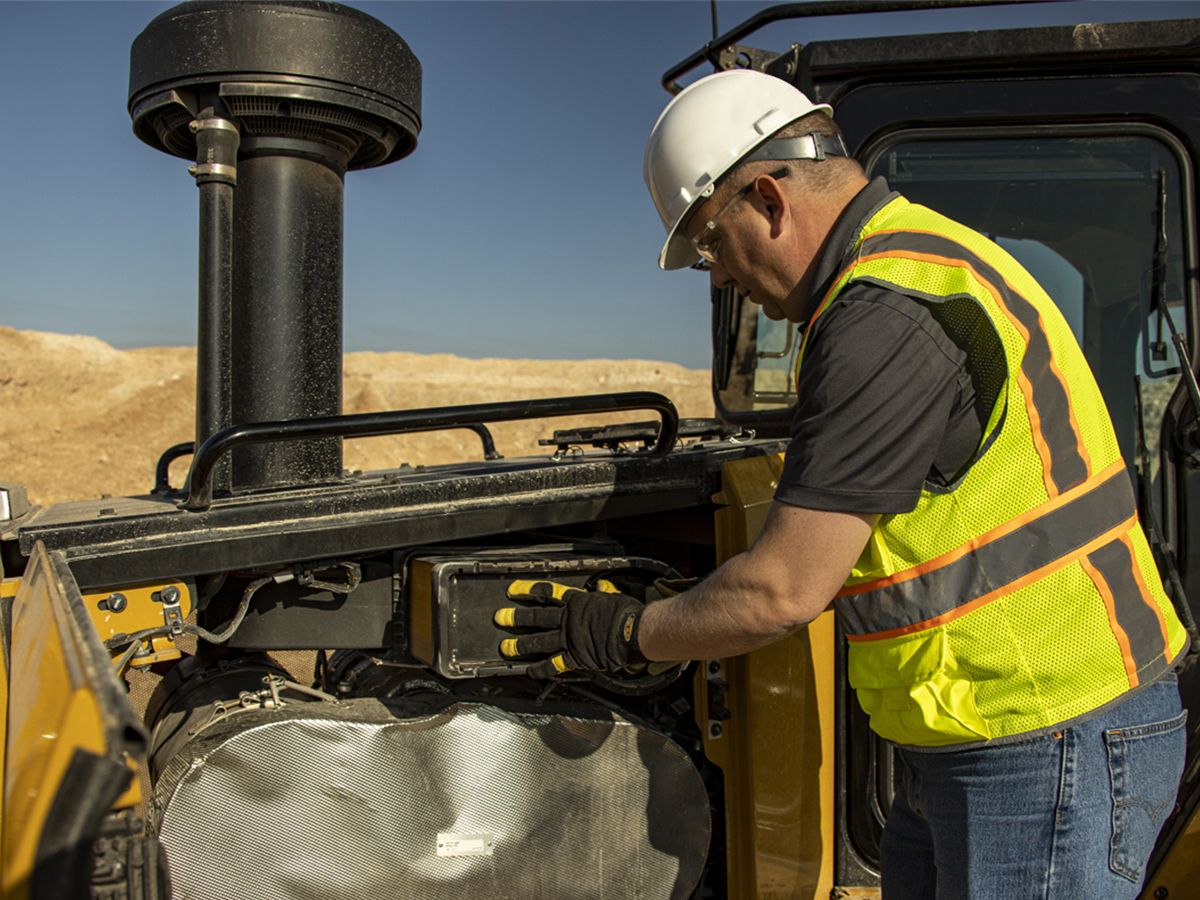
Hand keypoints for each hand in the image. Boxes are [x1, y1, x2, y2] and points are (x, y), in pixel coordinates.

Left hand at [495, 579, 646, 677]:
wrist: (632, 632)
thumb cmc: (626, 613)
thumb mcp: (614, 595)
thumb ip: (604, 591)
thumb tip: (603, 586)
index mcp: (577, 602)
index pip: (547, 592)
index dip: (527, 590)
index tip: (513, 590)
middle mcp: (568, 619)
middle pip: (536, 617)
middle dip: (516, 618)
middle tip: (500, 617)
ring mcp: (569, 639)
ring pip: (539, 641)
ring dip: (520, 645)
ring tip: (505, 647)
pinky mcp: (575, 657)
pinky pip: (553, 664)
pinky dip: (540, 669)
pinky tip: (529, 672)